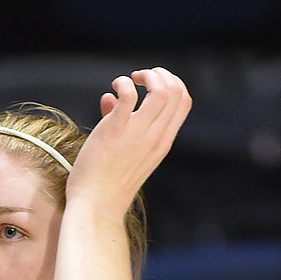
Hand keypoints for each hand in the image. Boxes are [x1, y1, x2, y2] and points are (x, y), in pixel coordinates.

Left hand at [67, 67, 191, 219]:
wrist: (96, 205)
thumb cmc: (106, 182)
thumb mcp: (124, 152)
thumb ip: (121, 122)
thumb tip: (109, 97)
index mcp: (162, 141)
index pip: (184, 101)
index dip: (172, 83)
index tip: (152, 83)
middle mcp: (156, 136)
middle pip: (177, 91)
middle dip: (160, 74)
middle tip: (140, 77)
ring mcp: (138, 134)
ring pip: (162, 90)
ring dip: (147, 75)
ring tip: (130, 79)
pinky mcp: (116, 131)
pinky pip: (129, 95)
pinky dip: (123, 83)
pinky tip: (114, 88)